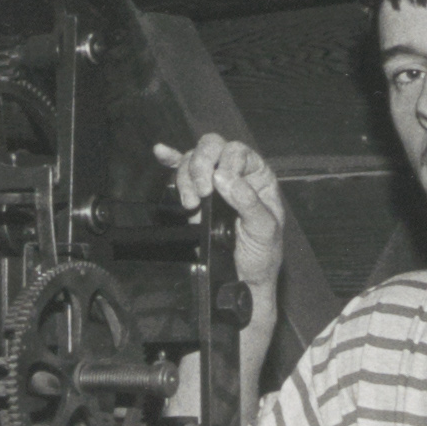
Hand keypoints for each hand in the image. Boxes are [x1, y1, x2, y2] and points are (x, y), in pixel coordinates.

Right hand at [153, 135, 282, 290]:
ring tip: (190, 203)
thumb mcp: (265, 229)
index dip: (225, 164)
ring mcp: (214, 183)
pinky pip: (181, 171)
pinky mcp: (196, 195)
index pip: (237, 152)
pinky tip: (161, 152)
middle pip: (212, 147)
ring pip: (192, 160)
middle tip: (201, 192)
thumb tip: (224, 177)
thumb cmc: (262, 254)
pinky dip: (170, 161)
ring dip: (185, 176)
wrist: (244, 278)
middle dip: (201, 166)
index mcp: (258, 176)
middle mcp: (236, 173)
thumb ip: (248, 202)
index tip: (219, 186)